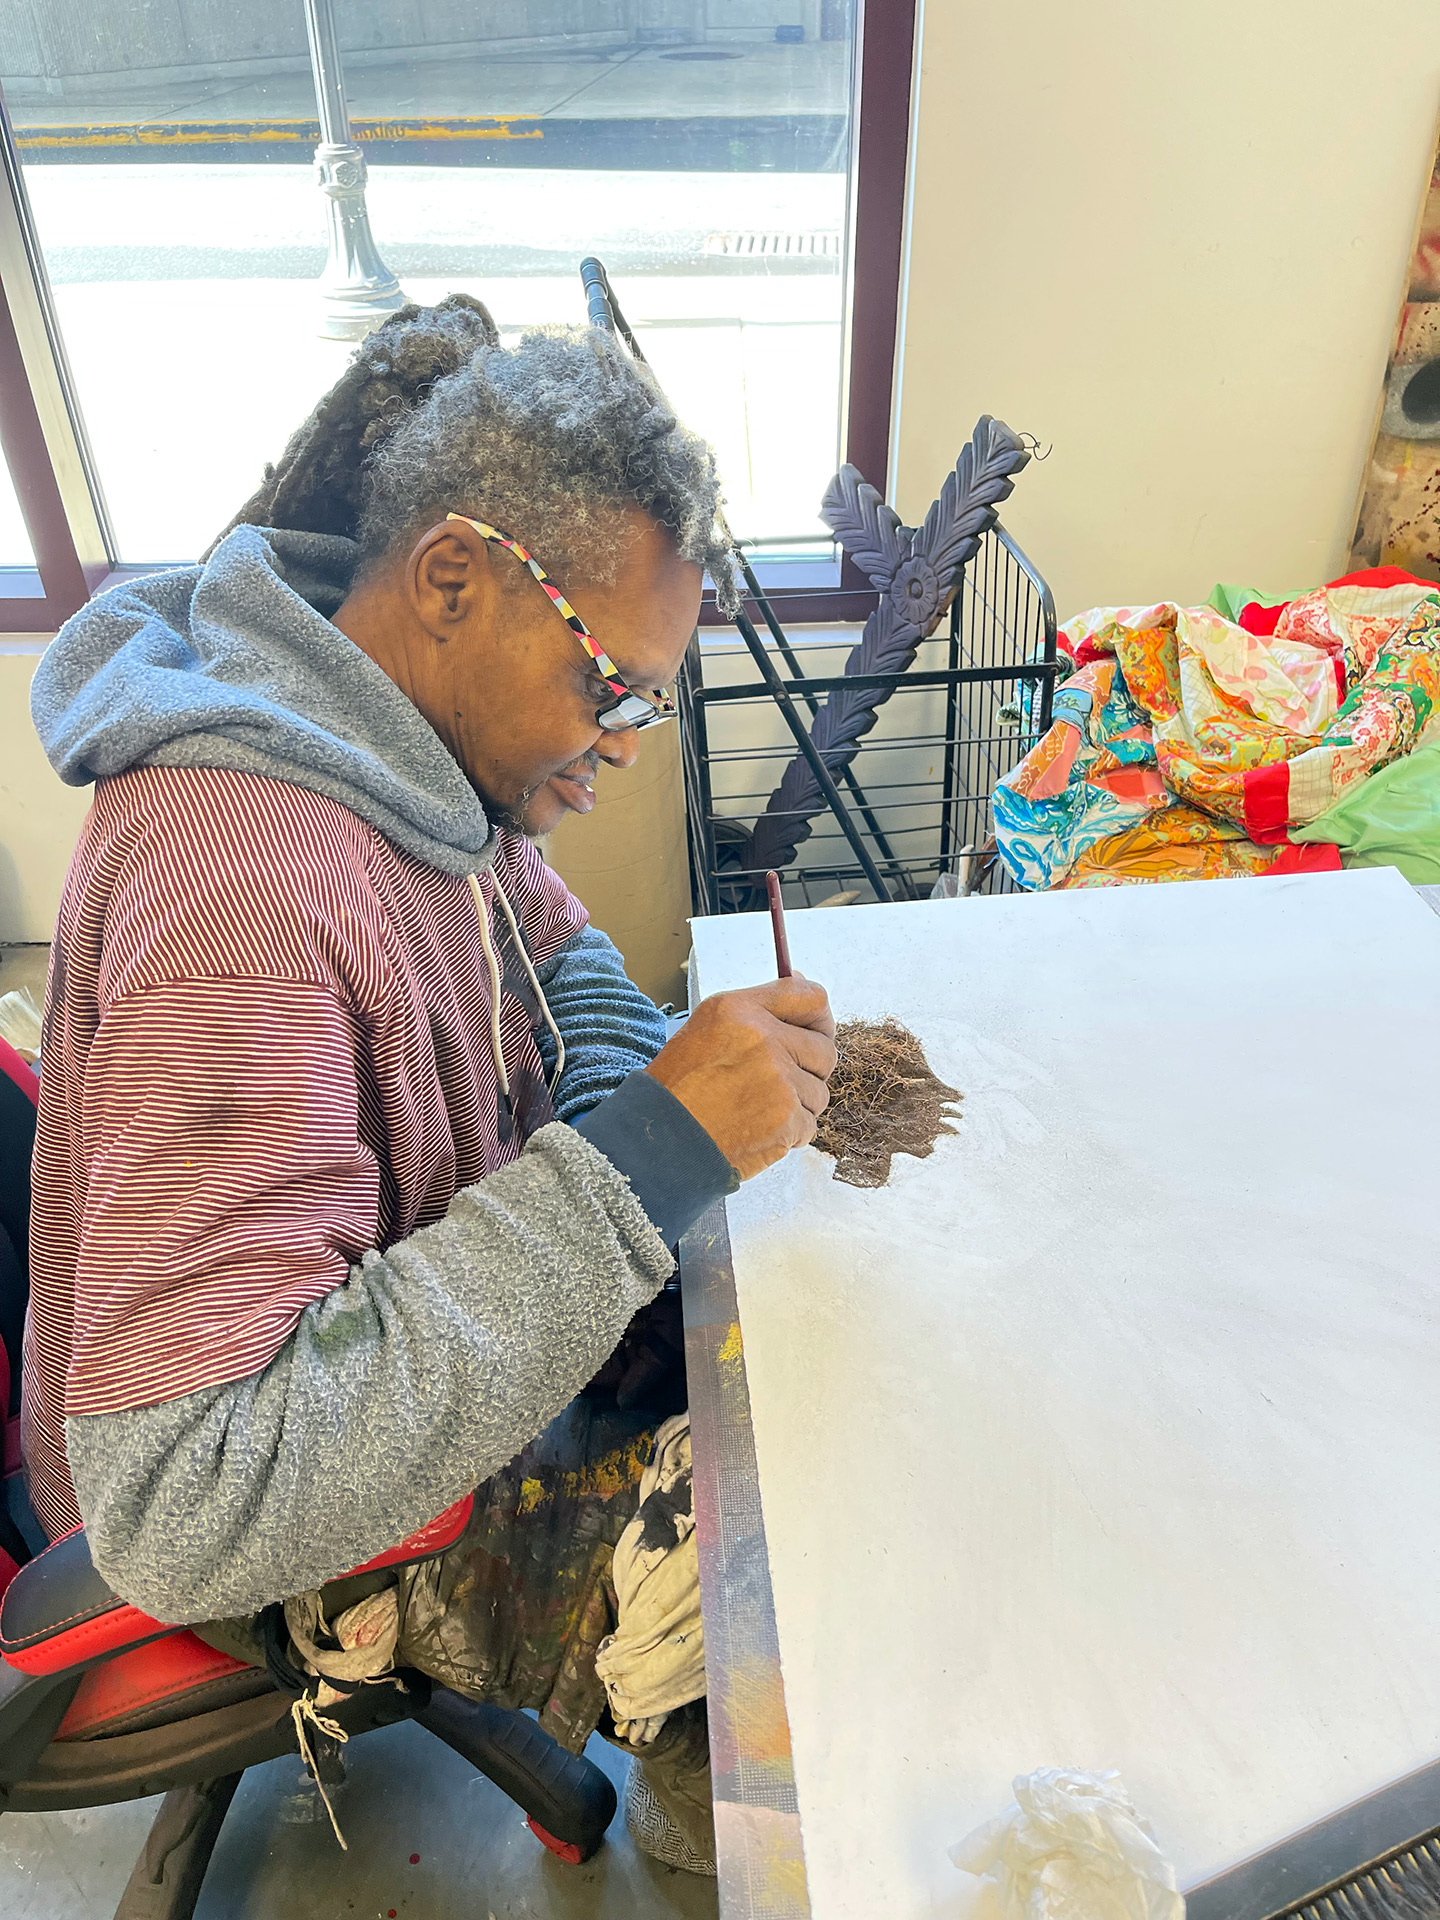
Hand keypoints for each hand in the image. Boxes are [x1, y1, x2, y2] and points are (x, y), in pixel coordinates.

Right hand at [645, 976, 837, 1180]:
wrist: (662, 1140)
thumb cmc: (679, 1088)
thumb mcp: (706, 1028)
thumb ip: (756, 1010)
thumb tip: (801, 989)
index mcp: (741, 1010)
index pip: (809, 997)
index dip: (820, 1018)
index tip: (815, 1030)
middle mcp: (763, 1039)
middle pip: (824, 1049)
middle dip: (808, 1070)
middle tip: (779, 1083)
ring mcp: (778, 1080)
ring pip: (818, 1092)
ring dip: (796, 1105)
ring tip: (756, 1110)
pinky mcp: (786, 1119)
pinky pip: (808, 1125)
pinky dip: (788, 1134)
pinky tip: (756, 1130)